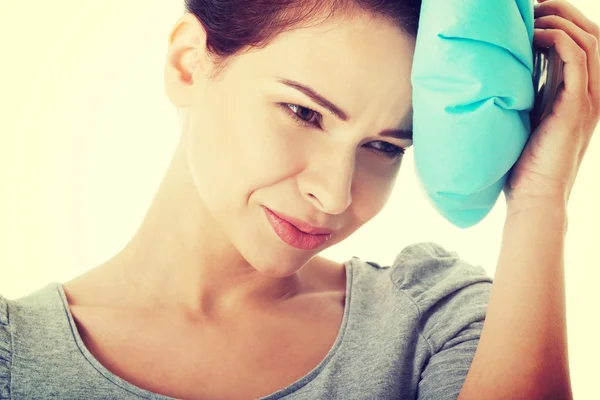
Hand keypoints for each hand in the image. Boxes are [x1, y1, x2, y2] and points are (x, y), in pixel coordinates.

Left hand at [503, 0, 599, 208]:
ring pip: (590, 41)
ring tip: (532, 16)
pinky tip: (534, 36)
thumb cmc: (524, 166)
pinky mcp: (576, 108)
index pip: (586, 45)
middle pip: (593, 35)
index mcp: (581, 96)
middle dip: (566, 13)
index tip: (533, 14)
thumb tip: (507, 71)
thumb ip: (529, 95)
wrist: (533, 198)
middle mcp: (591, 95)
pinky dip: (558, 39)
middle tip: (535, 6)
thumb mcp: (527, 121)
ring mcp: (588, 101)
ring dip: (561, 20)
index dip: (564, 21)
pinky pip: (577, 59)